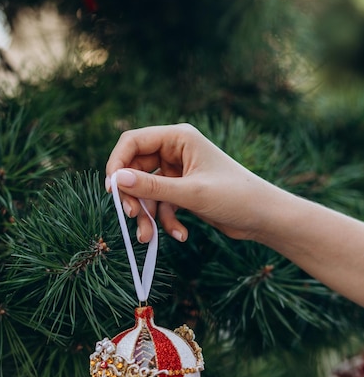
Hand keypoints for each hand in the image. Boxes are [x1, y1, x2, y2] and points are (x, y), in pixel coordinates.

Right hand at [105, 123, 265, 242]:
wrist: (264, 217)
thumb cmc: (235, 196)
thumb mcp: (190, 192)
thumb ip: (151, 186)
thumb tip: (116, 180)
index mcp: (178, 137)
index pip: (133, 142)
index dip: (117, 164)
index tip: (112, 191)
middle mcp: (176, 151)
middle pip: (136, 170)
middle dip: (134, 197)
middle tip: (132, 218)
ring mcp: (179, 172)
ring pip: (148, 192)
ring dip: (148, 216)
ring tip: (150, 238)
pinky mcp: (183, 191)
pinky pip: (162, 204)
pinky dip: (167, 221)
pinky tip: (181, 234)